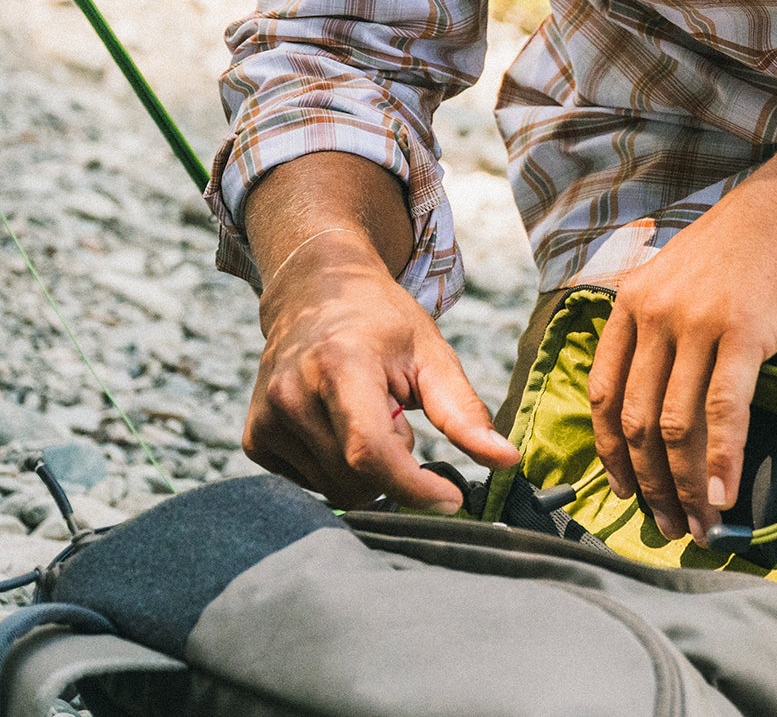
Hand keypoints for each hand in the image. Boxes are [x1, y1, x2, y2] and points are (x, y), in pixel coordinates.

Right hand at [244, 233, 518, 509]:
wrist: (317, 292)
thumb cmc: (382, 323)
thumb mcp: (432, 353)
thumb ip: (465, 412)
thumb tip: (507, 461)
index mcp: (339, 366)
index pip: (371, 451)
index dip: (413, 487)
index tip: (452, 499)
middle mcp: (292, 394)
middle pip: (356, 478)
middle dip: (394, 466)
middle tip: (398, 416)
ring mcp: (266, 419)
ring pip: (334, 489)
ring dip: (366, 469)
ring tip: (367, 415)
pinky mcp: (254, 440)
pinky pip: (309, 484)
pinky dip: (337, 468)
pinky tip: (338, 425)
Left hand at [587, 120, 776, 546]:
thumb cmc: (754, 237)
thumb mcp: (685, 271)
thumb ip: (666, 324)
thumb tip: (668, 398)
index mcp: (633, 299)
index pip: (602, 393)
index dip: (610, 454)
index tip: (625, 492)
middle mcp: (655, 312)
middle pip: (635, 421)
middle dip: (649, 485)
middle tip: (665, 527)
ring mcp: (698, 321)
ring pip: (675, 425)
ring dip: (684, 487)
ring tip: (698, 527)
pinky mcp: (744, 331)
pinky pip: (723, 410)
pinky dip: (721, 461)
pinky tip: (723, 498)